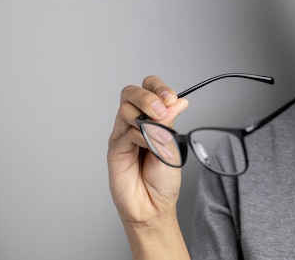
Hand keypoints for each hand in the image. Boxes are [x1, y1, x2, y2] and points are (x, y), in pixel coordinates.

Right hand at [108, 75, 188, 226]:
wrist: (154, 206)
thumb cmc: (163, 179)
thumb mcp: (173, 146)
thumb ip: (171, 123)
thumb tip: (178, 102)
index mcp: (151, 118)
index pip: (149, 89)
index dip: (159, 88)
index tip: (172, 98)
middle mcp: (134, 123)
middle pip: (130, 93)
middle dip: (148, 96)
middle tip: (162, 109)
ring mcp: (122, 135)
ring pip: (125, 109)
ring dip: (146, 117)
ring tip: (160, 136)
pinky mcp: (115, 150)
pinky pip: (125, 133)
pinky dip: (141, 137)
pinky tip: (150, 148)